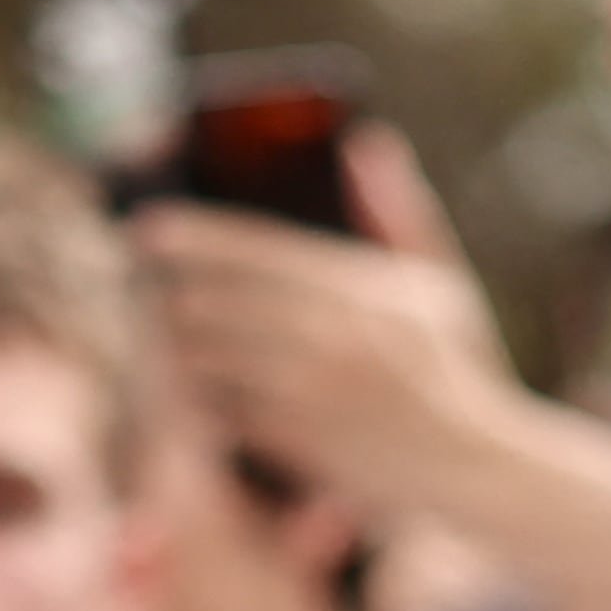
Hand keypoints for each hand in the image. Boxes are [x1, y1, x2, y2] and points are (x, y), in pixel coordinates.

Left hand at [132, 145, 515, 511]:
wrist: (472, 469)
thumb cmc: (456, 371)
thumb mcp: (440, 283)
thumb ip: (398, 212)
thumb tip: (362, 141)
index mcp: (364, 291)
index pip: (259, 254)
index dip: (196, 237)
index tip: (147, 226)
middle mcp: (333, 341)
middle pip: (220, 304)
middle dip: (168, 289)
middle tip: (138, 278)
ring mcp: (310, 398)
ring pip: (209, 360)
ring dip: (175, 343)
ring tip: (161, 328)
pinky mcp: (295, 446)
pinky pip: (221, 411)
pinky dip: (199, 395)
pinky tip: (190, 385)